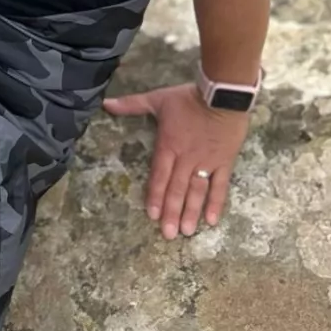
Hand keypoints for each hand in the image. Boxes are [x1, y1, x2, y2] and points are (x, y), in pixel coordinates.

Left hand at [102, 82, 249, 238]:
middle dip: (172, 212)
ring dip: (191, 212)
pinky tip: (212, 220)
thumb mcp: (158, 99)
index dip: (156, 195)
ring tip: (187, 231)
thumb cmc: (189, 98)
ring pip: (197, 191)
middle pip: (177, 188)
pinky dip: (216, 202)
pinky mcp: (224, 162)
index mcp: (168, 146)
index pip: (159, 175)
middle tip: (169, 235)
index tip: (153, 215)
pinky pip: (220, 186)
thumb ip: (132, 105)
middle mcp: (186, 158)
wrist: (223, 95)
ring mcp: (206, 162)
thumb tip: (106, 104)